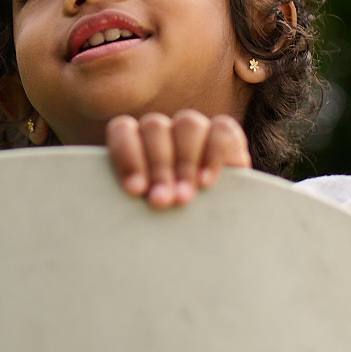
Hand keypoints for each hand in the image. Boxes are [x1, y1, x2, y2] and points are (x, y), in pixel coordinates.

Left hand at [106, 111, 249, 208]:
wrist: (212, 227)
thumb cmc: (169, 220)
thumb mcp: (150, 206)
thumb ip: (137, 195)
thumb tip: (128, 199)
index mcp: (136, 140)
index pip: (123, 130)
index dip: (127, 155)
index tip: (135, 190)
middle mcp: (165, 129)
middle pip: (155, 127)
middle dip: (158, 167)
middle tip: (161, 200)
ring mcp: (196, 128)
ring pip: (187, 124)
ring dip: (184, 163)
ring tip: (184, 197)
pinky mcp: (227, 135)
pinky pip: (222, 131)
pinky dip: (213, 154)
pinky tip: (206, 181)